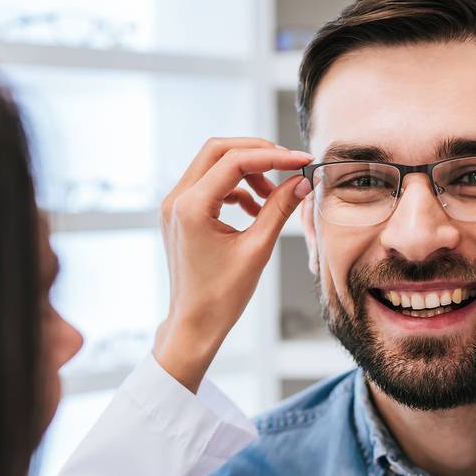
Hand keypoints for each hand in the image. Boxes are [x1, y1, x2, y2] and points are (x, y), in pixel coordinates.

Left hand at [154, 137, 312, 391]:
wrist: (194, 325)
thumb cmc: (221, 297)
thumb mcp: (257, 249)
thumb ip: (279, 209)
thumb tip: (301, 181)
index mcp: (191, 207)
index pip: (235, 161)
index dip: (273, 157)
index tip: (301, 160)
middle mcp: (176, 200)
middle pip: (218, 150)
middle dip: (257, 153)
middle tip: (287, 165)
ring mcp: (174, 206)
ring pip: (212, 164)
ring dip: (246, 171)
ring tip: (273, 196)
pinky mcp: (179, 214)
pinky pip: (208, 185)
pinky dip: (235, 188)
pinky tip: (255, 209)